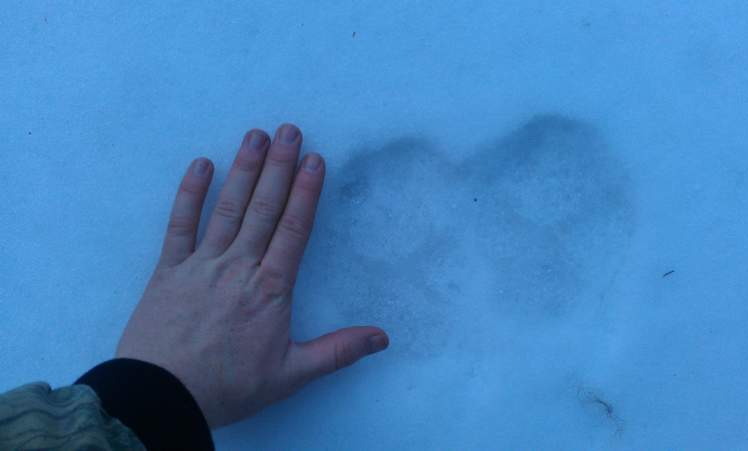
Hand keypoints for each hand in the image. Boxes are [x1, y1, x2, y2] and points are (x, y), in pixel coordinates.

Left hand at [115, 124, 388, 429]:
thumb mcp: (291, 374)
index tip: (315, 159)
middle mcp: (238, 267)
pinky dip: (190, 194)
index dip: (307, 192)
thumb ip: (338, 352)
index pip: (294, 229)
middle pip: (264, 208)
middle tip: (290, 130)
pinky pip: (179, 225)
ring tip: (255, 136)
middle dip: (279, 167)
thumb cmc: (228, 387)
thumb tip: (382, 338)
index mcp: (270, 289)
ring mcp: (201, 265)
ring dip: (243, 170)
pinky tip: (201, 165)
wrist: (162, 397)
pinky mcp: (169, 270)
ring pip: (227, 208)